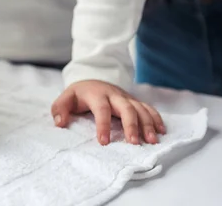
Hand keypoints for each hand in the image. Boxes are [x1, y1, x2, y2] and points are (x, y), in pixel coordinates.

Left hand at [51, 80, 165, 145]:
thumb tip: (59, 122)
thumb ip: (59, 109)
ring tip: (152, 140)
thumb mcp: (65, 98)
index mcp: (97, 95)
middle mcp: (114, 95)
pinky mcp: (134, 101)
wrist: (92, 77)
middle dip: (131, 125)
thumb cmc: (78, 93)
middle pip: (126, 108)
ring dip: (148, 124)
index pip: (101, 110)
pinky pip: (148, 108)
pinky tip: (161, 130)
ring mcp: (126, 98)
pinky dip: (156, 118)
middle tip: (134, 143)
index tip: (103, 142)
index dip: (103, 125)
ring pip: (140, 108)